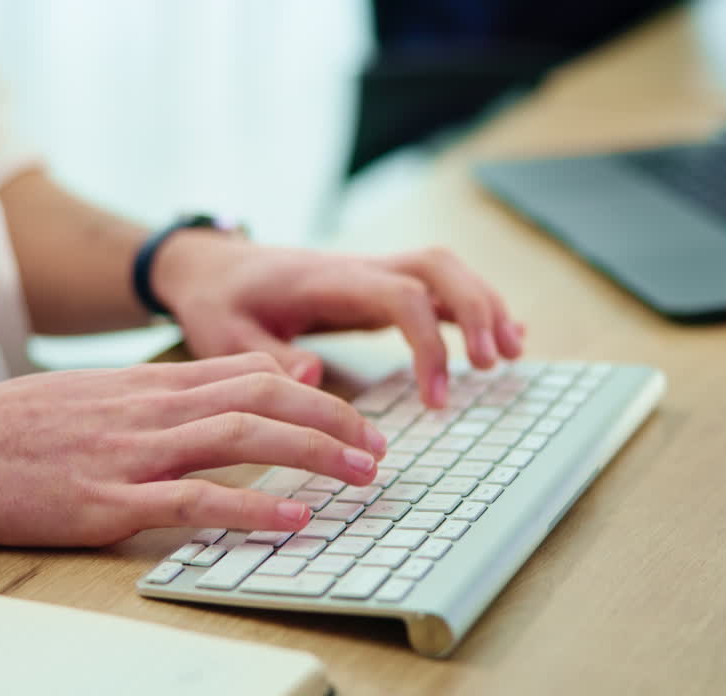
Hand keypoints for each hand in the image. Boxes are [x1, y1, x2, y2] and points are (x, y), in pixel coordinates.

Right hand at [0, 353, 385, 546]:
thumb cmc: (12, 427)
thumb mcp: (96, 392)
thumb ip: (170, 389)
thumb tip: (241, 382)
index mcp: (148, 383)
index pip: (251, 370)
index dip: (314, 393)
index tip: (354, 415)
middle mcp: (150, 409)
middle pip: (263, 397)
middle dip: (333, 423)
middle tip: (380, 448)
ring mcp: (130, 453)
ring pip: (241, 437)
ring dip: (311, 454)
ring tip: (360, 476)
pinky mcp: (107, 502)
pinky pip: (193, 501)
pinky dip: (251, 508)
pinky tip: (292, 519)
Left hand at [155, 233, 524, 407]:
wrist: (212, 267)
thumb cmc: (220, 303)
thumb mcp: (224, 335)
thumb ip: (266, 357)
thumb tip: (312, 377)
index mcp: (328, 280)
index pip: (400, 296)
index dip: (429, 344)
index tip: (436, 399)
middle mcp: (359, 269)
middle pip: (437, 268)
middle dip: (475, 309)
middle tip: (496, 364)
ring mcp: (371, 274)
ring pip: (445, 271)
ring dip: (483, 305)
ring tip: (512, 354)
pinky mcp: (376, 288)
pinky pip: (435, 288)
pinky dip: (472, 307)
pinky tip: (503, 336)